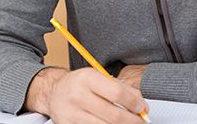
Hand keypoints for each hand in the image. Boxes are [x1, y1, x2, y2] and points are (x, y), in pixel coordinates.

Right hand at [27, 67, 147, 123]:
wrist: (54, 93)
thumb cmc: (80, 85)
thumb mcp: (99, 78)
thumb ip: (122, 89)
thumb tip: (142, 105)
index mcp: (87, 78)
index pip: (117, 93)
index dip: (133, 103)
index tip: (141, 108)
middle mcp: (78, 95)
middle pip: (113, 116)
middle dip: (132, 121)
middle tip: (140, 121)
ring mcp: (72, 114)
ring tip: (127, 123)